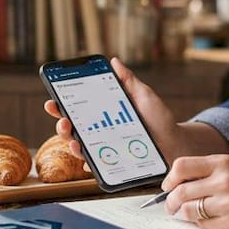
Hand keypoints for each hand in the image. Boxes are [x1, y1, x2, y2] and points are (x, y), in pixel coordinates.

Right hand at [43, 56, 185, 161]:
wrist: (175, 143)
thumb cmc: (159, 119)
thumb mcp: (143, 96)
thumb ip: (128, 81)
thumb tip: (114, 61)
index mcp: (103, 113)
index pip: (76, 109)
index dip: (60, 104)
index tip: (53, 99)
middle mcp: (99, 132)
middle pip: (72, 129)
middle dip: (61, 124)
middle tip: (63, 120)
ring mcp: (104, 149)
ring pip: (79, 148)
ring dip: (70, 143)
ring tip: (72, 139)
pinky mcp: (112, 164)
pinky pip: (96, 166)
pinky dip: (89, 164)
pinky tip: (87, 160)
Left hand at [160, 153, 228, 228]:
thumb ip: (213, 172)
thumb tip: (182, 182)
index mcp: (225, 163)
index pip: (182, 167)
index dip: (170, 179)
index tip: (168, 187)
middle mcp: (224, 181)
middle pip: (181, 191)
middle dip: (171, 202)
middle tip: (171, 206)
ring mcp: (228, 204)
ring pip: (189, 211)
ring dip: (184, 214)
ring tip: (187, 214)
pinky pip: (204, 225)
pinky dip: (200, 224)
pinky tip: (206, 220)